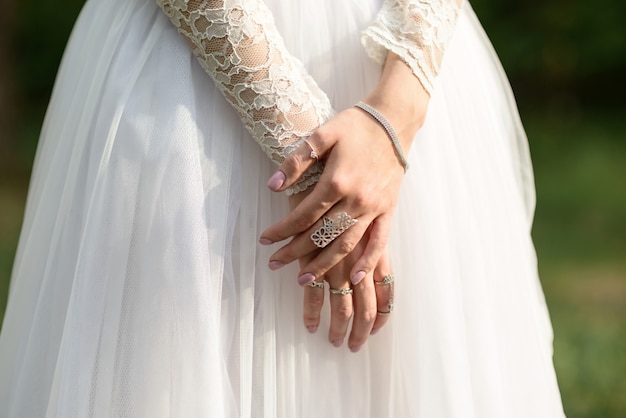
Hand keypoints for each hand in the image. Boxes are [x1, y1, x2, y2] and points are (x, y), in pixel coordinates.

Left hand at [260, 54, 428, 285]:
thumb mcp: (322, 134)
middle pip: (321, 234)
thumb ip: (297, 160)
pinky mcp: (388, 210)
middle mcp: (356, 199)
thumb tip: (273, 186)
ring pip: (346, 244)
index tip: (265, 241)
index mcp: (337, 180)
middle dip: (295, 252)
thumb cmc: (356, 125)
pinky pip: (379, 242)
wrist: (395, 121)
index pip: (303, 214)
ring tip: (305, 280)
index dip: (282, 230)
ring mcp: (374, 207)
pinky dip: (367, 262)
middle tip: (274, 264)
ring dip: (324, 265)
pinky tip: (354, 278)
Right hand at [289, 189, 394, 350]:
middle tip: (352, 346)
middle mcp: (360, 258)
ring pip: (342, 305)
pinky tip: (310, 324)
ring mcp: (339, 261)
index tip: (376, 330)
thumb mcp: (363, 208)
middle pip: (367, 305)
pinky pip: (316, 294)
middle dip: (361, 330)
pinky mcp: (316, 259)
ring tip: (332, 342)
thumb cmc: (343, 181)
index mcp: (375, 245)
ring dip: (338, 327)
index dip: (384, 312)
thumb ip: (366, 235)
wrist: (321, 163)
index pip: (387, 288)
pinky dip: (313, 311)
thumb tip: (363, 262)